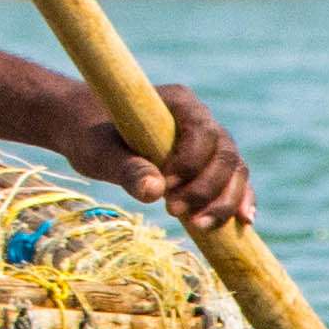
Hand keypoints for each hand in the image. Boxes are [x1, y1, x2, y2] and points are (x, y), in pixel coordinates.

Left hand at [60, 80, 253, 234]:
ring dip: (223, 202)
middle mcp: (200, 119)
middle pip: (225, 154)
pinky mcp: (206, 165)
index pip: (202, 132)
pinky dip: (239, 200)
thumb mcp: (99, 151)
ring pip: (234, 171)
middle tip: (174, 212)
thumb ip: (126, 168)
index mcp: (178, 102)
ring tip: (197, 226)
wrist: (85, 130)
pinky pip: (233, 182)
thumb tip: (154, 190)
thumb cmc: (89, 134)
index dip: (191, 163)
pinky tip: (243, 223)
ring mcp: (207, 142)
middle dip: (207, 189)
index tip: (165, 188)